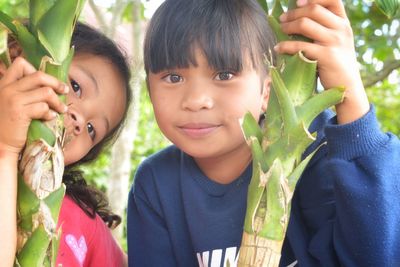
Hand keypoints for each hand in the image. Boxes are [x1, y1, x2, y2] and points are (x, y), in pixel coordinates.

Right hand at [0, 57, 67, 156]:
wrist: (0, 144)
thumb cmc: (9, 125)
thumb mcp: (12, 102)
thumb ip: (24, 92)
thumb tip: (49, 85)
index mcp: (4, 84)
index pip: (20, 64)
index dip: (38, 70)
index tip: (48, 81)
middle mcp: (7, 89)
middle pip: (39, 76)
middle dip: (56, 83)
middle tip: (64, 90)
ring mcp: (12, 100)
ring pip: (45, 92)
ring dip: (57, 101)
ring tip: (61, 109)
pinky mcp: (19, 112)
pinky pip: (43, 107)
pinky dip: (50, 113)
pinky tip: (50, 117)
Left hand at [274, 0, 369, 123]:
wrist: (348, 87)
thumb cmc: (336, 64)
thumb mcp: (337, 42)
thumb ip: (324, 29)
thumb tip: (297, 19)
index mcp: (344, 23)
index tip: (297, 1)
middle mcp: (341, 29)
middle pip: (313, 9)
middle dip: (293, 12)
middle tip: (282, 19)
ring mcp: (334, 42)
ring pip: (305, 24)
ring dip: (287, 26)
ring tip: (280, 30)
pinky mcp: (326, 56)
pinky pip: (300, 46)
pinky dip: (285, 46)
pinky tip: (278, 48)